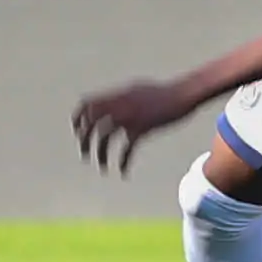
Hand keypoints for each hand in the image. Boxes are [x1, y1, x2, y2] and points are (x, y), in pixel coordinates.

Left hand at [73, 77, 203, 172]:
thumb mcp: (139, 89)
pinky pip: (127, 148)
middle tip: (84, 154)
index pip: (86, 104)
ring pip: (104, 137)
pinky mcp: (142, 128)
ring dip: (100, 154)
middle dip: (84, 140)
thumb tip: (112, 102)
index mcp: (116, 95)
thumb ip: (123, 97)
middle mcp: (119, 105)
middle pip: (90, 123)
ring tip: (102, 167)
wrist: (184, 93)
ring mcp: (129, 116)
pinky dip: (124, 162)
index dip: (77, 118)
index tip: (77, 131)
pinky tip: (123, 172)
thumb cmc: (165, 92)